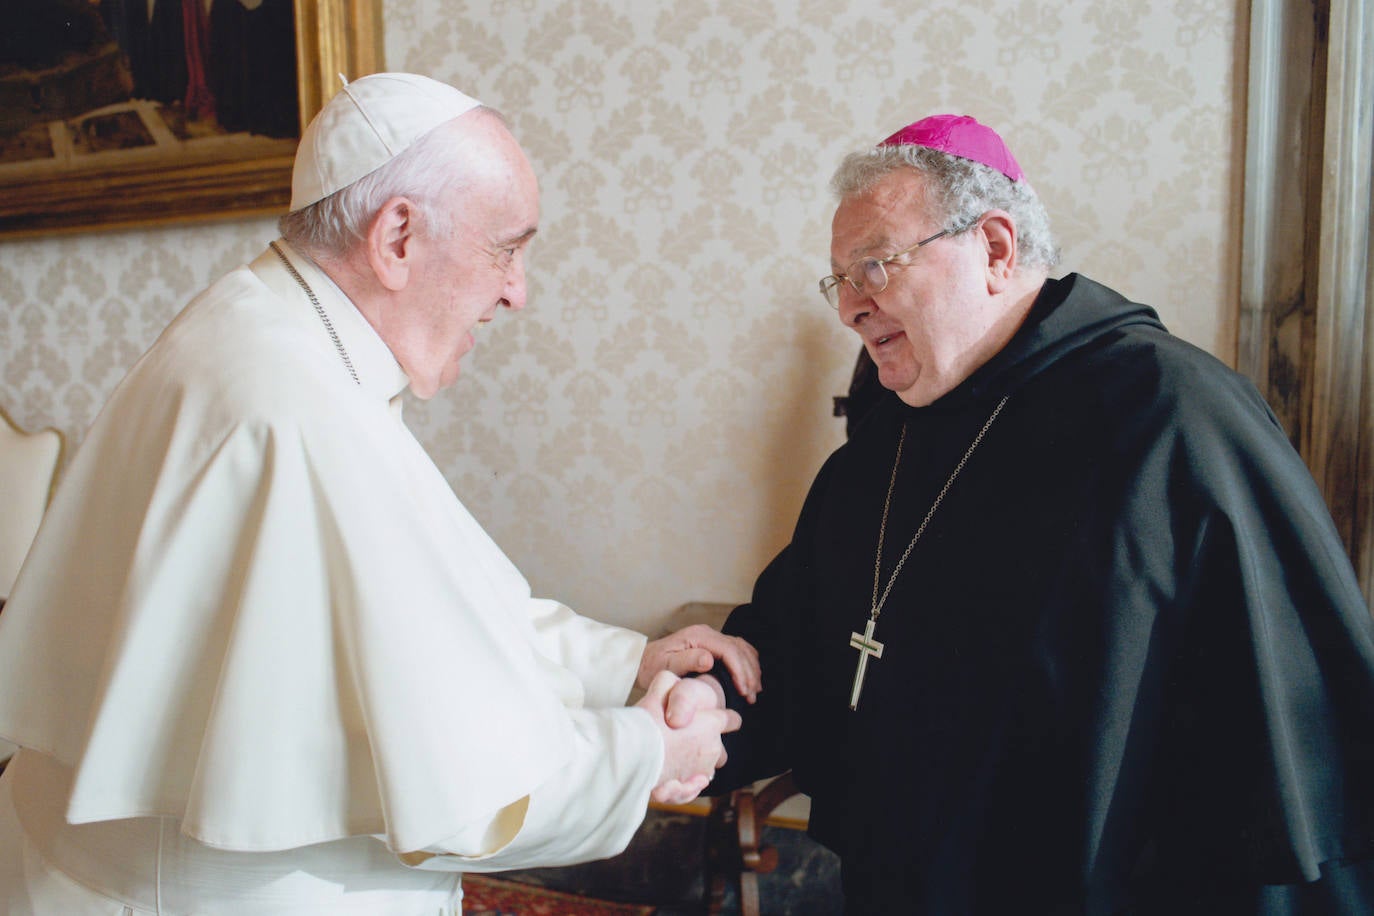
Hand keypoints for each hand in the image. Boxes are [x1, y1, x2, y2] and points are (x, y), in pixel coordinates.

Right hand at [635, 671, 741, 804]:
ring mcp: (702, 769)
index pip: (732, 720)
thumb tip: (672, 681)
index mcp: (712, 723)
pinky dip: (684, 785)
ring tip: (672, 758)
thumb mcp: (660, 687)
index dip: (723, 719)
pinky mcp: (689, 788)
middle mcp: (713, 747)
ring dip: (692, 764)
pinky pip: (691, 787)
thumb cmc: (647, 721)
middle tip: (680, 739)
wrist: (634, 755)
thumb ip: (670, 682)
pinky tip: (674, 779)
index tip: (711, 720)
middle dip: (702, 743)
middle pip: (716, 746)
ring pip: (704, 767)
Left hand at [638, 624, 760, 703]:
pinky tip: (750, 677)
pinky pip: (737, 650)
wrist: (642, 661)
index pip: (729, 649)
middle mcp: (706, 633)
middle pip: (738, 649)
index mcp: (698, 636)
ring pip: (741, 648)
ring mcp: (710, 638)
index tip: (744, 689)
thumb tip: (709, 659)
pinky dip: (747, 663)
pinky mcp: (712, 645)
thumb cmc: (652, 665)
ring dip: (751, 669)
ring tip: (754, 690)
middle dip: (749, 673)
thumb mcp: (666, 665)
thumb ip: (687, 661)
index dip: (740, 670)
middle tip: (752, 695)